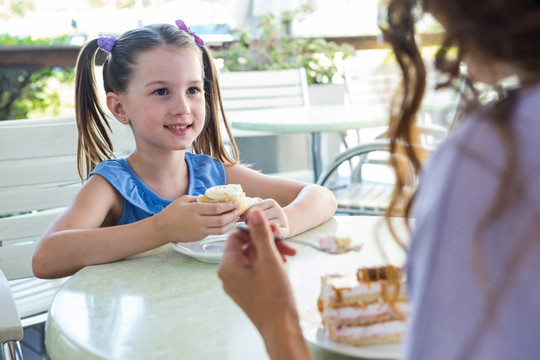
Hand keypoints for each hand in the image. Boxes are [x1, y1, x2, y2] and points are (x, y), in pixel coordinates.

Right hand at [155, 195, 239, 242]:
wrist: (162, 228)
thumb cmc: (172, 212)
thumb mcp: (184, 200)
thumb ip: (198, 198)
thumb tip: (213, 197)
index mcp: (194, 209)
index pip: (215, 208)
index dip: (227, 205)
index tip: (234, 202)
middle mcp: (198, 221)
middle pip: (221, 219)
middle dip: (232, 215)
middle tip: (238, 210)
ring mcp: (199, 231)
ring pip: (220, 229)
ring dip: (230, 223)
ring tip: (235, 218)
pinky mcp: (199, 237)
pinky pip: (214, 233)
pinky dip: (223, 228)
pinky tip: (227, 224)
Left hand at [218, 209, 312, 359]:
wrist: (280, 327)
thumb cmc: (274, 295)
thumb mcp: (269, 259)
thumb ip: (260, 233)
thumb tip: (253, 211)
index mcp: (227, 264)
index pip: (237, 235)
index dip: (256, 230)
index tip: (274, 231)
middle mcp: (226, 274)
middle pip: (245, 247)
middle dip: (266, 242)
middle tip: (286, 244)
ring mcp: (235, 285)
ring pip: (250, 259)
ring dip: (269, 253)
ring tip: (288, 256)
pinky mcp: (244, 293)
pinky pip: (252, 271)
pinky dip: (266, 265)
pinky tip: (282, 266)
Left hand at [240, 198, 289, 237]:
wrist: (284, 224)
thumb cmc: (267, 216)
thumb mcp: (261, 208)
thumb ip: (250, 205)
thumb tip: (238, 206)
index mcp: (271, 202)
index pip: (255, 207)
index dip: (246, 214)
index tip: (241, 219)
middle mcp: (278, 210)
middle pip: (261, 216)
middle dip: (251, 221)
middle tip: (246, 225)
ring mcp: (283, 220)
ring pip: (268, 224)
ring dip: (258, 229)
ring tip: (252, 231)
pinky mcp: (285, 231)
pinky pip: (279, 231)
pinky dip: (273, 232)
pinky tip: (268, 234)